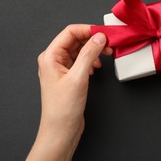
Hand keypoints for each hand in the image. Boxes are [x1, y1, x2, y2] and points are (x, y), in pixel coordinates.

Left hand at [10, 24, 111, 160]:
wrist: (61, 131)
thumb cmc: (63, 109)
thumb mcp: (78, 78)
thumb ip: (89, 54)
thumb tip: (99, 37)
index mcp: (50, 56)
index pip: (70, 32)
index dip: (88, 30)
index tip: (105, 33)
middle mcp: (54, 60)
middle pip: (76, 40)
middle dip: (93, 41)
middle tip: (110, 45)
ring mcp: (61, 69)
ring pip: (80, 51)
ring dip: (93, 51)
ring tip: (105, 57)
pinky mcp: (69, 77)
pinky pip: (81, 62)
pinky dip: (91, 61)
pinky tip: (96, 69)